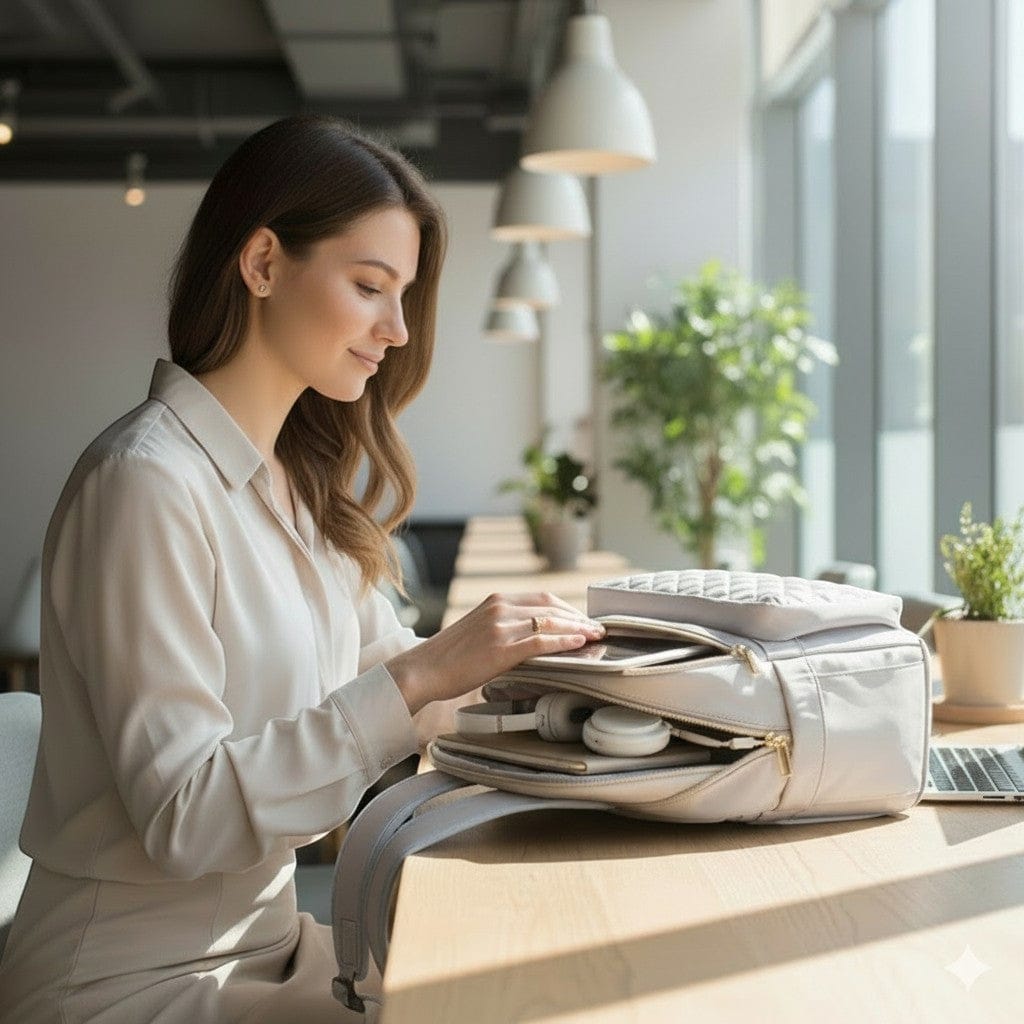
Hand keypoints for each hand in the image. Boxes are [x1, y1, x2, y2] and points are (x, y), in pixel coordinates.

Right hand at [385, 591, 605, 714]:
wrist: (423, 670)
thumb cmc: (448, 657)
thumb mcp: (478, 631)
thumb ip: (503, 628)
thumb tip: (532, 638)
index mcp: (495, 601)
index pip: (542, 598)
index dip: (567, 609)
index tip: (582, 619)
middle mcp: (500, 608)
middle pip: (551, 607)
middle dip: (578, 618)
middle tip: (596, 629)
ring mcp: (501, 627)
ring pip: (550, 622)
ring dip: (578, 629)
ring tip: (594, 637)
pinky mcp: (501, 648)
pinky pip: (540, 641)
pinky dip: (563, 641)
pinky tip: (577, 644)